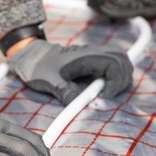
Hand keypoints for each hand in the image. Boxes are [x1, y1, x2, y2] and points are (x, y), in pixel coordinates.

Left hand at [8, 40, 132, 104]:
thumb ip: (63, 90)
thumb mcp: (48, 80)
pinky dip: (115, 76)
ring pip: (121, 61)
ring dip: (120, 78)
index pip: (114, 63)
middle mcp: (94, 52)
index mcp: (86, 55)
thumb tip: (78, 102)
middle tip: (108, 96)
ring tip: (108, 93)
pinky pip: (113, 64)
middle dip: (122, 80)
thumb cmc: (39, 67)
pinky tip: (104, 89)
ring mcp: (95, 55)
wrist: (32, 56)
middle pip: (122, 60)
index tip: (103, 96)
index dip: (115, 81)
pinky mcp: (94, 61)